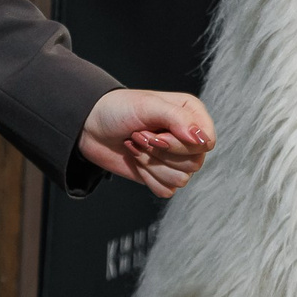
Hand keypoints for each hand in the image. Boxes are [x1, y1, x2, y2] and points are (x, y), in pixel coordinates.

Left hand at [78, 89, 215, 198]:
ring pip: (181, 180)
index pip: (206, 142)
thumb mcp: (148, 105)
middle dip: (160, 152)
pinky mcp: (161, 176)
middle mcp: (187, 137)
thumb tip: (201, 139)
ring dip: (151, 164)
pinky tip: (136, 160)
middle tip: (140, 135)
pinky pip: (167, 191)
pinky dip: (147, 177)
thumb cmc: (119, 109)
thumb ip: (178, 119)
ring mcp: (175, 158)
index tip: (158, 133)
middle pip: (194, 163)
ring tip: (136, 145)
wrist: (91, 126)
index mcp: (191, 114)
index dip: (182, 144)